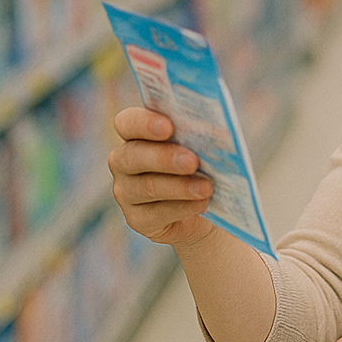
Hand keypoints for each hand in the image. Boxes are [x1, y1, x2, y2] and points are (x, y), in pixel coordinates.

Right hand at [108, 107, 215, 247]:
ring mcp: (126, 191)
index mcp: (135, 133)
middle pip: (134, 155)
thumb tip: (218, 133)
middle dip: (164, 158)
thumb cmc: (203, 164)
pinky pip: (156, 213)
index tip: (169, 127)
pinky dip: (183, 207)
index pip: (127, 123)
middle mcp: (123, 161)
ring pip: (147, 187)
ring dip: (180, 186)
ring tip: (206, 187)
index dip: (144, 123)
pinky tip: (202, 203)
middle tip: (193, 161)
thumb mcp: (202, 146)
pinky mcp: (137, 219)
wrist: (204, 205)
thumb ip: (201, 135)